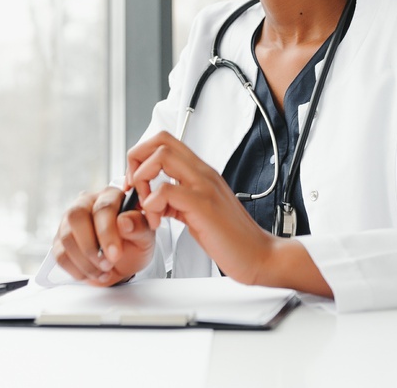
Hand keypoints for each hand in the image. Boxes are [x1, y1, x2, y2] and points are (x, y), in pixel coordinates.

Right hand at [50, 185, 155, 286]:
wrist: (123, 260)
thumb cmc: (135, 241)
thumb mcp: (145, 236)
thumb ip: (139, 226)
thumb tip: (124, 221)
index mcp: (109, 196)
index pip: (103, 208)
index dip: (107, 232)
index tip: (116, 255)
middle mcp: (86, 203)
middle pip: (76, 217)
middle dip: (91, 247)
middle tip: (107, 265)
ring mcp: (69, 221)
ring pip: (66, 238)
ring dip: (85, 262)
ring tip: (104, 272)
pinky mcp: (60, 240)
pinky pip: (60, 255)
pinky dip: (77, 270)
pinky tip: (93, 274)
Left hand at [126, 131, 276, 285]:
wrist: (259, 255)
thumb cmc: (231, 237)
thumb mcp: (197, 211)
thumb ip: (177, 199)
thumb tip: (153, 197)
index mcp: (201, 172)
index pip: (165, 142)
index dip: (142, 157)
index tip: (137, 183)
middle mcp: (203, 173)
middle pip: (160, 141)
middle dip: (137, 161)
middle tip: (137, 189)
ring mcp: (204, 186)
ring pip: (162, 156)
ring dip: (144, 179)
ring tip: (148, 207)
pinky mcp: (204, 205)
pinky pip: (168, 189)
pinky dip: (153, 203)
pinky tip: (158, 221)